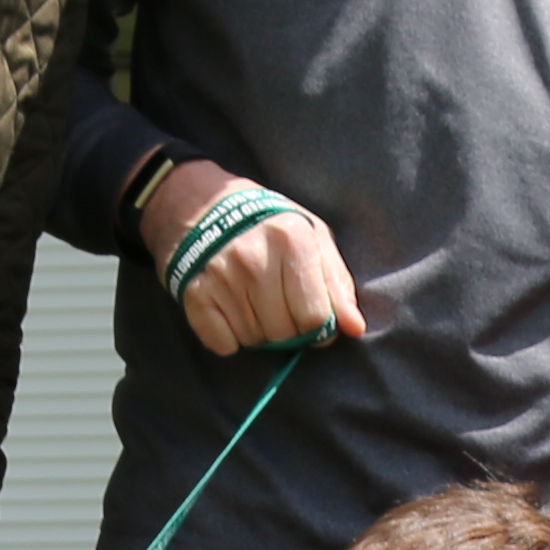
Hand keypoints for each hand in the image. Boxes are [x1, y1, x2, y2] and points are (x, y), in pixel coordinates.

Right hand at [137, 154, 370, 355]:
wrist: (203, 204)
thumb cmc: (269, 224)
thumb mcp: (312, 237)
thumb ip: (337, 283)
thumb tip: (355, 327)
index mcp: (292, 240)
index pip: (315, 317)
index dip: (319, 326)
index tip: (311, 316)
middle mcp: (255, 258)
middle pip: (285, 333)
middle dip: (288, 329)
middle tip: (278, 305)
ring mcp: (222, 276)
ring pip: (254, 340)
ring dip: (258, 331)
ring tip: (252, 301)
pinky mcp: (194, 293)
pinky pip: (222, 344)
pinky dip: (228, 338)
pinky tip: (228, 310)